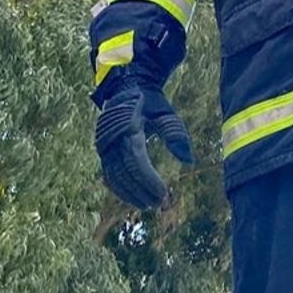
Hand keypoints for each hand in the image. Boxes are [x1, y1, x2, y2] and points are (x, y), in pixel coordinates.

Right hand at [93, 70, 193, 208]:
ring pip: (115, 178)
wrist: (126, 88)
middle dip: (142, 192)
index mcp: (127, 129)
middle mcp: (111, 140)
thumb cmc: (150, 102)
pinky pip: (109, 175)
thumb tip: (189, 161)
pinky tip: (135, 198)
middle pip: (125, 174)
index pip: (137, 162)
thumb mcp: (166, 113)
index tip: (164, 194)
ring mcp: (104, 147)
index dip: (149, 181)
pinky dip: (121, 189)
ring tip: (150, 205)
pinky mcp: (103, 152)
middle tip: (160, 204)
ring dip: (131, 194)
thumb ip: (176, 134)